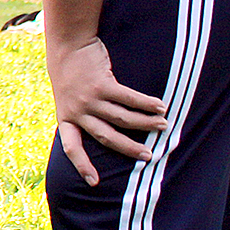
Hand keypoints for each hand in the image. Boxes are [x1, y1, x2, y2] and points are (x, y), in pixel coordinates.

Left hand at [48, 36, 166, 182]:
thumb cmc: (71, 75)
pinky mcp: (101, 84)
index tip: (94, 183)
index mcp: (66, 118)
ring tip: (163, 126)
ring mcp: (89, 98)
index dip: (82, 165)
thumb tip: (102, 131)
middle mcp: (77, 112)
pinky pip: (129, 98)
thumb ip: (81, 115)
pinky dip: (146, 104)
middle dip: (129, 149)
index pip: (71, 147)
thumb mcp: (68, 98)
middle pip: (106, 137)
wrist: (67, 46)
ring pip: (122, 118)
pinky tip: (160, 107)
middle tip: (150, 156)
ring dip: (145, 124)